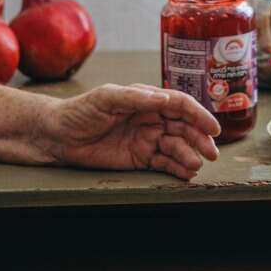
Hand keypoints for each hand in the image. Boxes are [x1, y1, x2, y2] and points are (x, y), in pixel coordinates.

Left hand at [43, 85, 220, 179]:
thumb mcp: (106, 97)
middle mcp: (151, 118)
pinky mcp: (139, 158)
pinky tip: (187, 173)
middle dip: (200, 139)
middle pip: (184, 127)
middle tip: (211, 152)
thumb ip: (135, 98)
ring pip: (177, 147)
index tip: (212, 128)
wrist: (58, 136)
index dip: (198, 115)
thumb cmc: (80, 111)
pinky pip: (164, 163)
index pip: (179, 104)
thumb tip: (164, 98)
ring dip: (189, 155)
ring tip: (196, 165)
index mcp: (146, 99)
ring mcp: (146, 139)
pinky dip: (177, 168)